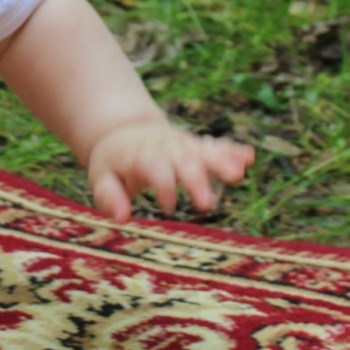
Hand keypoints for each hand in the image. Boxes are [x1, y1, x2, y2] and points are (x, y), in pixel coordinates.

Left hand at [87, 119, 254, 219]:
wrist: (123, 131)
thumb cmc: (114, 163)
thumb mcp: (101, 177)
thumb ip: (109, 196)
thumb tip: (122, 218)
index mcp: (140, 155)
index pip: (154, 167)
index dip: (163, 185)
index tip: (168, 206)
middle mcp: (165, 148)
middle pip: (183, 161)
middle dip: (196, 180)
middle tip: (207, 205)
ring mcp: (182, 145)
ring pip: (203, 152)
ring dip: (221, 162)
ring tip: (238, 174)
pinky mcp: (195, 147)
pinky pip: (215, 147)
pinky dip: (232, 151)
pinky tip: (249, 157)